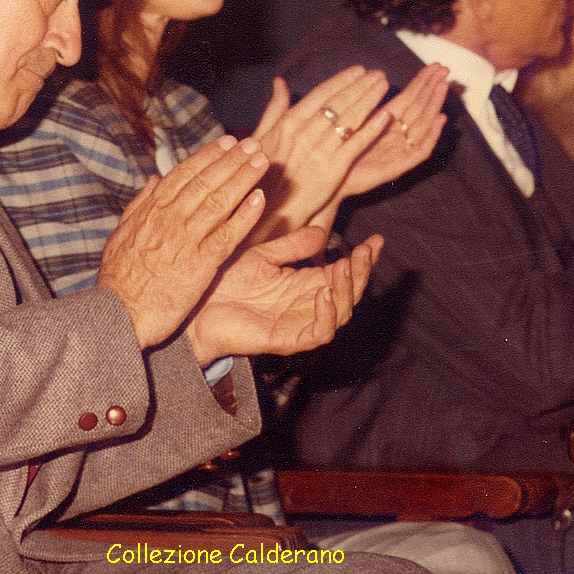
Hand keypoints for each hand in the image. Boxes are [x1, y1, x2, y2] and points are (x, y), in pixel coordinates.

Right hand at [97, 135, 268, 348]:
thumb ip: (139, 204)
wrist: (119, 313)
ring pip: (219, 201)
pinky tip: (260, 199)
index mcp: (151, 210)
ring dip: (243, 178)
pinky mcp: (200, 264)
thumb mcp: (121, 234)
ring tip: (261, 161)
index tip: (228, 142)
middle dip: (232, 160)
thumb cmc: (119, 278)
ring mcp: (186, 240)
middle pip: (206, 182)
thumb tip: (153, 179)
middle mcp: (170, 219)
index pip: (184, 174)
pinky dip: (245, 215)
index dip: (208, 156)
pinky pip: (228, 235)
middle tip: (253, 143)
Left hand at [185, 226, 382, 364]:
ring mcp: (299, 323)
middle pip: (349, 293)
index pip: (343, 272)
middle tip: (365, 252)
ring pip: (340, 314)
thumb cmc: (225, 283)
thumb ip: (292, 246)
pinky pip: (319, 333)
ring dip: (349, 291)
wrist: (197, 308)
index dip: (362, 258)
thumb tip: (322, 234)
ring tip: (347, 269)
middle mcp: (306, 305)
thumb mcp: (263, 256)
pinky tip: (325, 293)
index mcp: (303, 285)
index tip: (376, 240)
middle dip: (362, 272)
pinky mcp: (286, 340)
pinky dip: (327, 314)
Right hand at [248, 66, 392, 237]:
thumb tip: (279, 82)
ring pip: (350, 119)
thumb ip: (275, 108)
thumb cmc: (263, 172)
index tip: (359, 70)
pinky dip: (372, 129)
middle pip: (339, 103)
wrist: (271, 208)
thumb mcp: (262, 136)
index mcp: (289, 123)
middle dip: (361, 86)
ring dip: (369, 100)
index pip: (321, 94)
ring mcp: (321, 151)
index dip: (342, 80)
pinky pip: (357, 145)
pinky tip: (385, 116)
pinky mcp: (334, 170)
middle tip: (378, 74)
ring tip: (384, 86)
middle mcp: (306, 133)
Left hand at [338, 63, 448, 198]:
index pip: (409, 98)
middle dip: (432, 88)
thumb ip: (368, 102)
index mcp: (387, 122)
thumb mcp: (355, 119)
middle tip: (445, 70)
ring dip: (434, 105)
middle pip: (420, 108)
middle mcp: (397, 135)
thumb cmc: (340, 148)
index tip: (433, 65)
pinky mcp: (398, 167)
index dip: (422, 82)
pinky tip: (438, 120)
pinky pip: (420, 151)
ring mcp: (400, 151)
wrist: (330, 177)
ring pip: (423, 125)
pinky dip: (431, 136)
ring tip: (443, 87)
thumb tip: (375, 75)